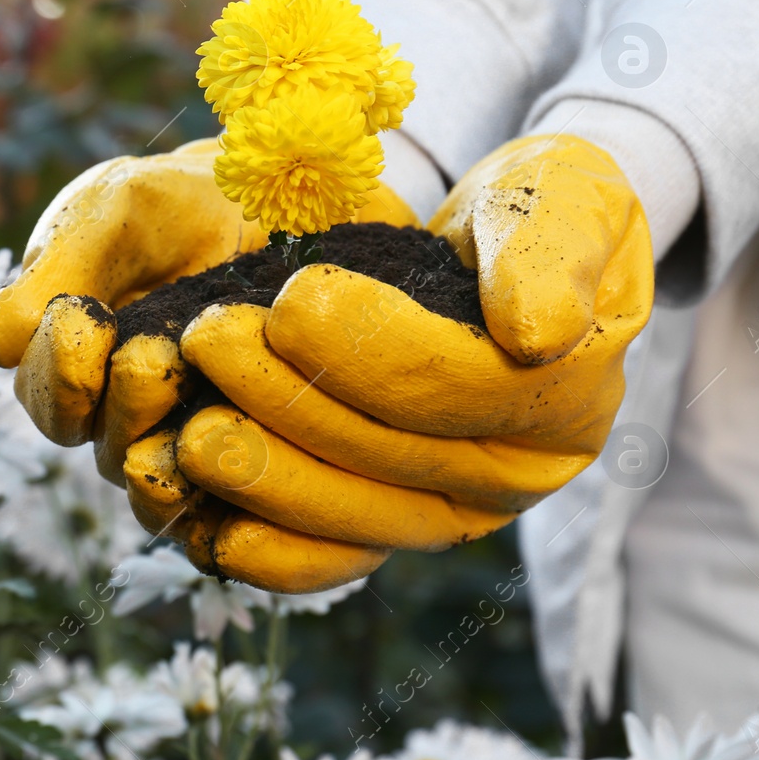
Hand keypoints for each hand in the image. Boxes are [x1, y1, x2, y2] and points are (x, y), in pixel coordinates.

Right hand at [0, 139, 416, 484]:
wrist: (264, 215)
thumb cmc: (173, 207)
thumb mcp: (112, 213)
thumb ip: (58, 267)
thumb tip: (5, 345)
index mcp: (55, 345)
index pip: (35, 381)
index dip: (57, 364)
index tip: (87, 320)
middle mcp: (92, 399)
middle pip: (75, 430)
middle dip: (111, 399)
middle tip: (153, 358)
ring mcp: (151, 432)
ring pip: (133, 468)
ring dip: (160, 438)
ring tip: (200, 395)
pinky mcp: (212, 456)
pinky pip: (197, 499)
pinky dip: (210, 488)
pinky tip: (238, 455)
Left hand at [165, 135, 651, 590]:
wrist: (509, 248)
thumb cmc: (540, 211)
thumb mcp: (568, 202)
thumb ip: (551, 255)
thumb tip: (538, 334)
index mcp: (569, 402)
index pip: (459, 383)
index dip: (371, 345)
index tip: (295, 294)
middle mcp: (515, 476)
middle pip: (391, 454)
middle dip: (289, 399)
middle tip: (206, 340)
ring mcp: (452, 508)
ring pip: (353, 513)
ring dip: (263, 475)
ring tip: (189, 428)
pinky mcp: (392, 518)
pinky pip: (334, 556)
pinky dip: (273, 554)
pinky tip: (209, 536)